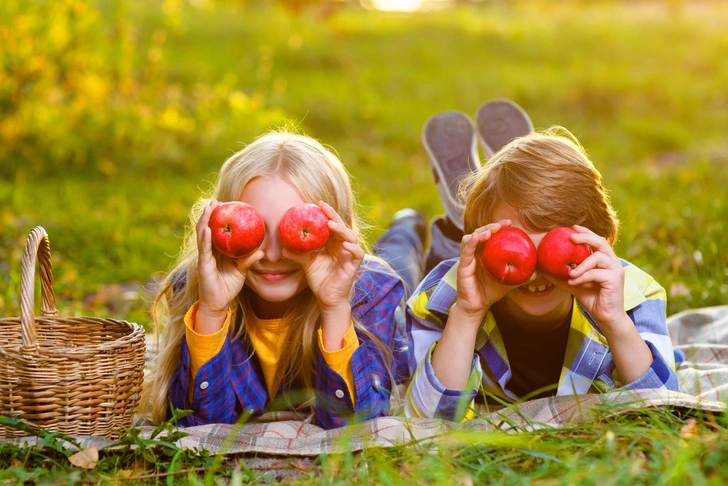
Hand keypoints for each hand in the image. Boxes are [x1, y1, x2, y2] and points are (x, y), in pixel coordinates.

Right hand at [196, 200, 263, 320]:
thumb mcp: (242, 271)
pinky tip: (207, 229)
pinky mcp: (203, 265)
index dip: (219, 218)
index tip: (225, 204)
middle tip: (215, 200)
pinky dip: (205, 238)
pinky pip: (204, 249)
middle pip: (207, 228)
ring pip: (203, 235)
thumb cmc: (229, 286)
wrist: (219, 303)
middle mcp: (209, 251)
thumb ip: (249, 260)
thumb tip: (263, 252)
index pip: (217, 230)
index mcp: (218, 251)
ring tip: (209, 207)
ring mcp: (205, 257)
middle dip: (210, 214)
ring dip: (205, 220)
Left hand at [282, 201, 364, 313]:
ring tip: (331, 225)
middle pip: (341, 226)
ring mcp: (349, 255)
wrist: (327, 298)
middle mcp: (342, 246)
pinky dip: (353, 248)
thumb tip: (282, 249)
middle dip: (333, 216)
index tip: (317, 204)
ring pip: (350, 237)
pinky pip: (357, 254)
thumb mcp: (306, 264)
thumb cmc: (319, 279)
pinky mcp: (354, 266)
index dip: (326, 214)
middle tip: (323, 207)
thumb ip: (298, 254)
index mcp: (332, 243)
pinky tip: (344, 245)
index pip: (331, 224)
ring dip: (342, 230)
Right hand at [455, 220, 513, 319]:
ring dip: (480, 232)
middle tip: (502, 225)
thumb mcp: (511, 280)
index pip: (490, 234)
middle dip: (490, 226)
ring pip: (469, 239)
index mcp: (485, 252)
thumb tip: (540, 271)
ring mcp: (467, 258)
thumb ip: (523, 275)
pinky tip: (476, 238)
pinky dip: (470, 243)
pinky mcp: (462, 267)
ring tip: (490, 232)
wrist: (479, 305)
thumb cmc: (492, 290)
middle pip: (480, 233)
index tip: (510, 223)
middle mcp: (475, 252)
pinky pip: (465, 252)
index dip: (499, 226)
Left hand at [548, 225, 626, 328]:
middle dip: (586, 237)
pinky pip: (596, 273)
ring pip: (597, 257)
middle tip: (571, 237)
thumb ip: (563, 275)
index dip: (586, 232)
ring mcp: (616, 270)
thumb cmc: (592, 298)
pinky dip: (582, 276)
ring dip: (581, 264)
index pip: (597, 241)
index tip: (572, 227)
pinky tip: (574, 282)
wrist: (605, 316)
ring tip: (570, 273)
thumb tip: (545, 270)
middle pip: (601, 242)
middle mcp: (612, 262)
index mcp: (605, 260)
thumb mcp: (574, 284)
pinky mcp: (615, 279)